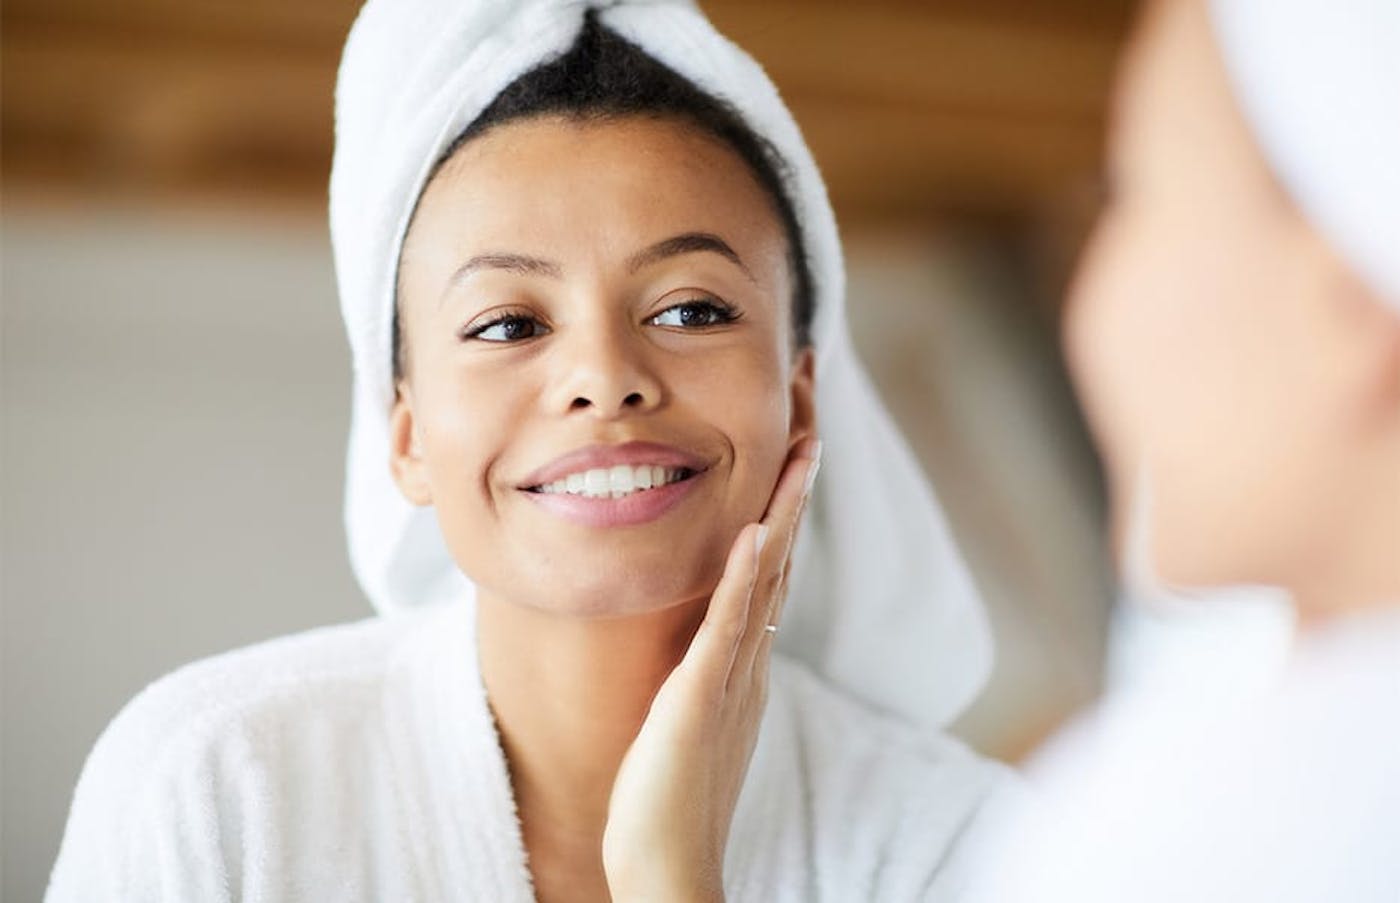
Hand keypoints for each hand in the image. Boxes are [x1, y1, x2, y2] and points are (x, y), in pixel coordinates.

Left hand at [602, 438, 821, 902]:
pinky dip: (743, 577)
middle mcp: (749, 661)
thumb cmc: (668, 796)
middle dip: (797, 489)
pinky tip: (755, 531)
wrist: (669, 866)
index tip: (794, 449)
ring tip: (802, 451)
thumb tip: (713, 633)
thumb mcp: (693, 714)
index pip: (771, 568)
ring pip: (766, 580)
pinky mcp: (700, 698)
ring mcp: (731, 677)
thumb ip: (707, 670)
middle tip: (813, 422)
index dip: (785, 507)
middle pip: (782, 559)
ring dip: (785, 513)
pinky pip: (725, 627)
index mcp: (744, 662)